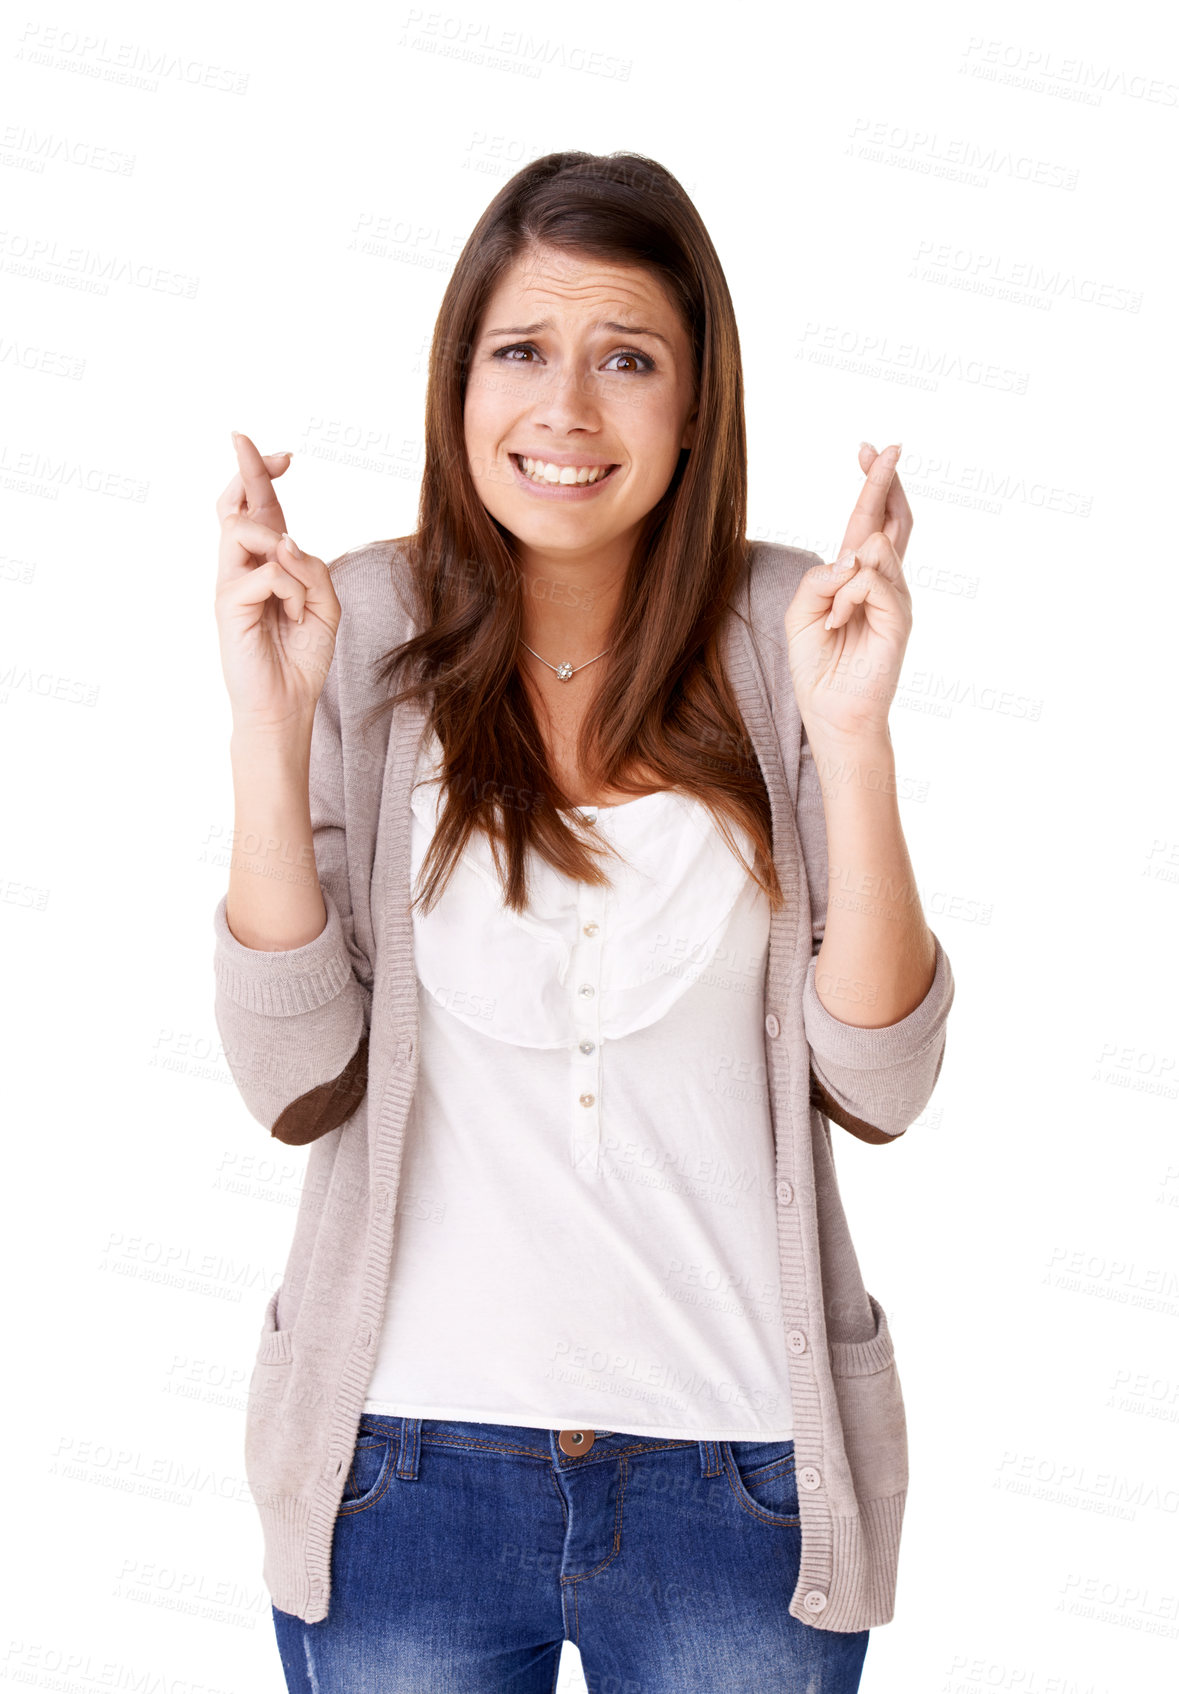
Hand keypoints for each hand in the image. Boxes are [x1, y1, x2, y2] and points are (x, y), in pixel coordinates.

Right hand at [214, 432, 341, 735]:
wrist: (285, 702)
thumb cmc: (302, 655)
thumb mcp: (325, 605)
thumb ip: (312, 568)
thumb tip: (285, 540)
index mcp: (266, 564)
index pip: (259, 510)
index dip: (264, 476)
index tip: (284, 455)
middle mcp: (242, 568)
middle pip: (235, 505)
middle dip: (246, 469)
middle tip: (246, 441)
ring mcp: (230, 584)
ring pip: (243, 530)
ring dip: (281, 547)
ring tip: (298, 590)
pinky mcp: (227, 605)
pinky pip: (266, 574)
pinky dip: (291, 590)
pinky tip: (294, 616)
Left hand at [783, 441, 913, 743]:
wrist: (831, 713)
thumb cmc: (817, 666)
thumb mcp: (801, 613)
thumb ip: (818, 578)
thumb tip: (852, 555)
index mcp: (858, 577)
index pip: (869, 520)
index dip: (871, 484)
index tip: (866, 448)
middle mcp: (884, 582)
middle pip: (892, 519)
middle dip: (885, 480)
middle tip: (884, 447)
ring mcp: (896, 599)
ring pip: (876, 548)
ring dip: (844, 575)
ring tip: (834, 615)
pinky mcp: (900, 619)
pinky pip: (874, 581)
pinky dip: (849, 596)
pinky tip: (841, 622)